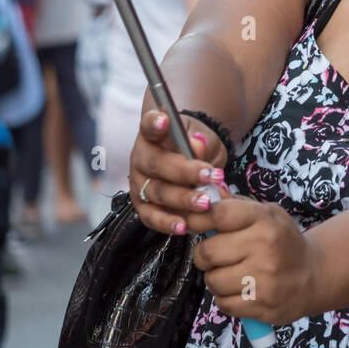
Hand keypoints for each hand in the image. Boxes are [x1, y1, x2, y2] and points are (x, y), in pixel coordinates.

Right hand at [129, 110, 227, 235]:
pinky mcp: (143, 206)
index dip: (155, 123)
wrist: (189, 164)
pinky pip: (152, 217)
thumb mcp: (203, 139)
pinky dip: (167, 223)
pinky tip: (183, 227)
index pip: (149, 125)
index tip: (164, 120)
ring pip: (157, 192)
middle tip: (208, 176)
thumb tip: (197, 146)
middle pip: (157, 164)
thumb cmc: (194, 148)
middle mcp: (141, 158)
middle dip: (184, 172)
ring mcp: (139, 183)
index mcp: (152, 135)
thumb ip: (201, 141)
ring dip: (182, 199)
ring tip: (204, 203)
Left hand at [187, 198, 324, 326]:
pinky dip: (225, 298)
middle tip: (215, 255)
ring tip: (230, 274)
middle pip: (208, 252)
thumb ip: (235, 205)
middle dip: (205, 255)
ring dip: (215, 279)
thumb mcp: (267, 214)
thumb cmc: (282, 241)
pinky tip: (240, 291)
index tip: (196, 224)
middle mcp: (265, 248)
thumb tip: (204, 196)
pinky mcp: (262, 306)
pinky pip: (223, 303)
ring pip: (212, 281)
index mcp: (265, 220)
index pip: (219, 214)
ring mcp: (264, 279)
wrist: (314, 275)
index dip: (199, 219)